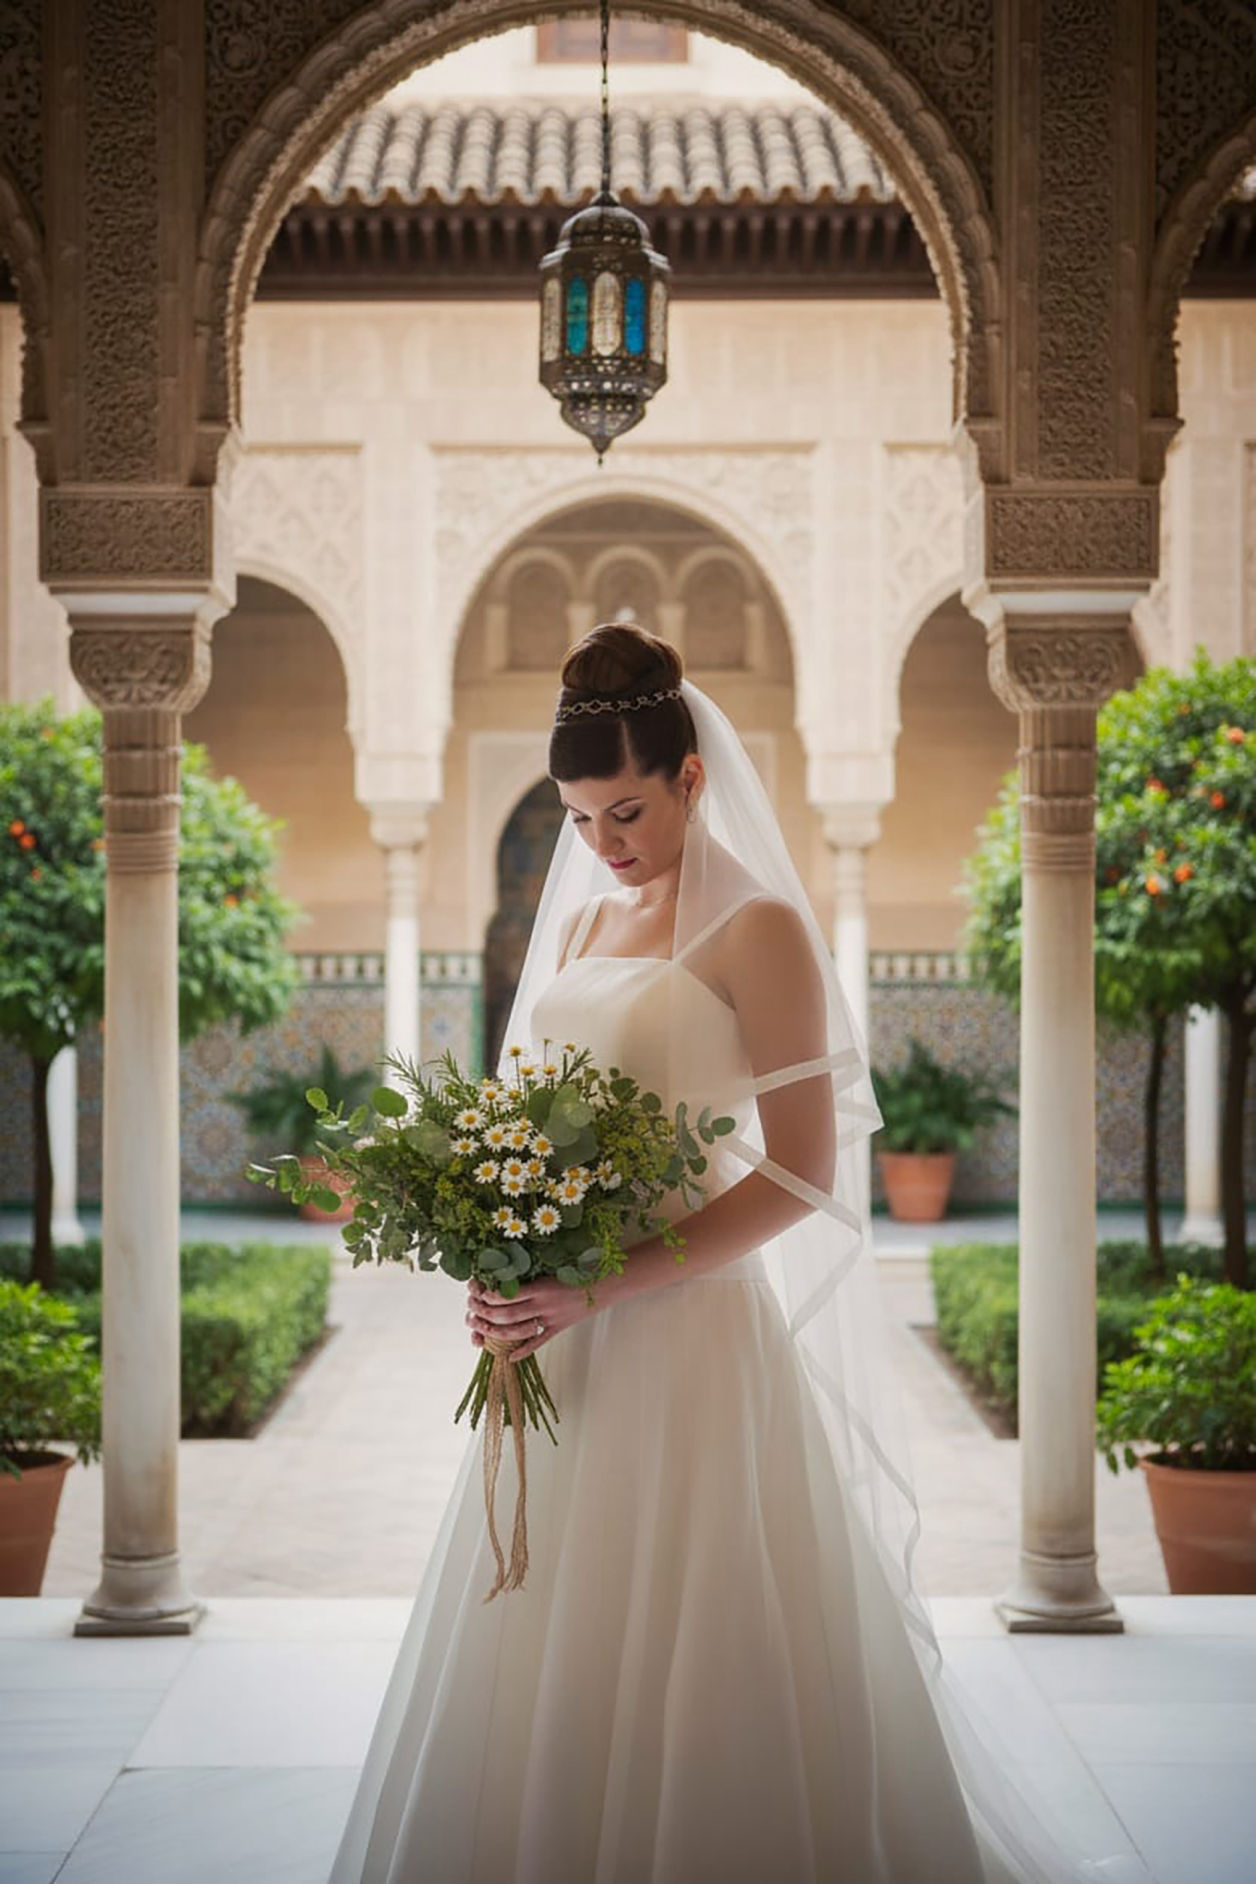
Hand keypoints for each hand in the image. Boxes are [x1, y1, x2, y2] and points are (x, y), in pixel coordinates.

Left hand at [465, 1274, 597, 1361]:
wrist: (606, 1284)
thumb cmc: (579, 1270)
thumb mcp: (552, 1267)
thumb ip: (531, 1274)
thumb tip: (505, 1275)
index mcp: (539, 1286)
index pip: (505, 1295)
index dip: (487, 1297)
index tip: (477, 1294)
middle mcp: (543, 1303)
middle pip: (506, 1315)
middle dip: (485, 1316)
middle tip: (473, 1315)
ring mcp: (551, 1318)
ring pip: (517, 1331)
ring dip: (496, 1334)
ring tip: (483, 1333)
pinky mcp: (559, 1328)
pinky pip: (538, 1342)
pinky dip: (523, 1351)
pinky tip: (511, 1357)